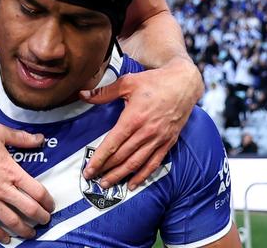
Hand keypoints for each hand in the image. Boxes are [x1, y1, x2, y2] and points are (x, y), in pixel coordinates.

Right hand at [0, 122, 53, 243]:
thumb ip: (20, 138)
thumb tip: (39, 139)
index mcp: (11, 171)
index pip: (37, 191)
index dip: (48, 201)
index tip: (50, 205)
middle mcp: (2, 188)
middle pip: (29, 209)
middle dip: (41, 217)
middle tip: (45, 220)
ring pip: (11, 221)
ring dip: (24, 229)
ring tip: (30, 233)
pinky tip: (6, 238)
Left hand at [80, 56, 200, 189]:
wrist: (184, 84)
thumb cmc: (154, 82)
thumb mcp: (127, 82)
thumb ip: (104, 92)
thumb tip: (83, 94)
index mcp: (133, 118)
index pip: (112, 143)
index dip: (99, 158)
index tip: (88, 169)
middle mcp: (146, 132)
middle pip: (122, 156)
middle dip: (106, 169)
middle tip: (92, 179)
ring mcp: (158, 139)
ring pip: (136, 163)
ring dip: (120, 175)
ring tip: (107, 184)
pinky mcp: (168, 143)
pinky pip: (154, 163)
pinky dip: (142, 175)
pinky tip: (133, 184)